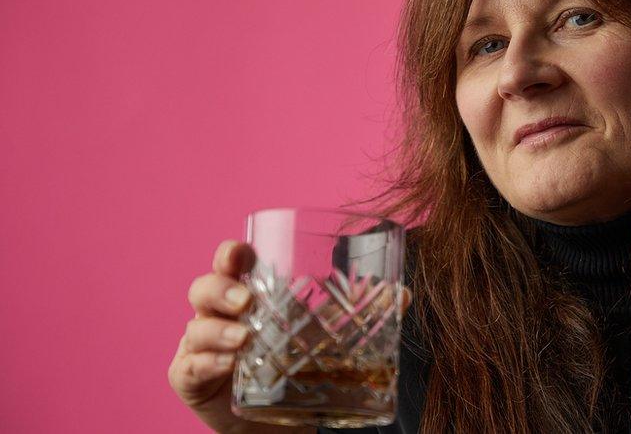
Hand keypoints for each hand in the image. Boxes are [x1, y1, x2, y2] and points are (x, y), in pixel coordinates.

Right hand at [168, 240, 409, 432]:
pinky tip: (227, 365)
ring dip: (218, 330)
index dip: (231, 253)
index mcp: (247, 293)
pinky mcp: (191, 379)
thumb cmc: (294, 365)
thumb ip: (357, 315)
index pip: (232, 263)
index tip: (241, 252)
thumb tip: (402, 294)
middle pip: (204, 287)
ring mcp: (200, 346)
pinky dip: (206, 363)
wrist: (274, 423)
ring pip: (197, 326)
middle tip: (247, 300)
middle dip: (221, 288)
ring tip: (243, 340)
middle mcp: (218, 314)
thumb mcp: (325, 338)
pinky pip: (190, 367)